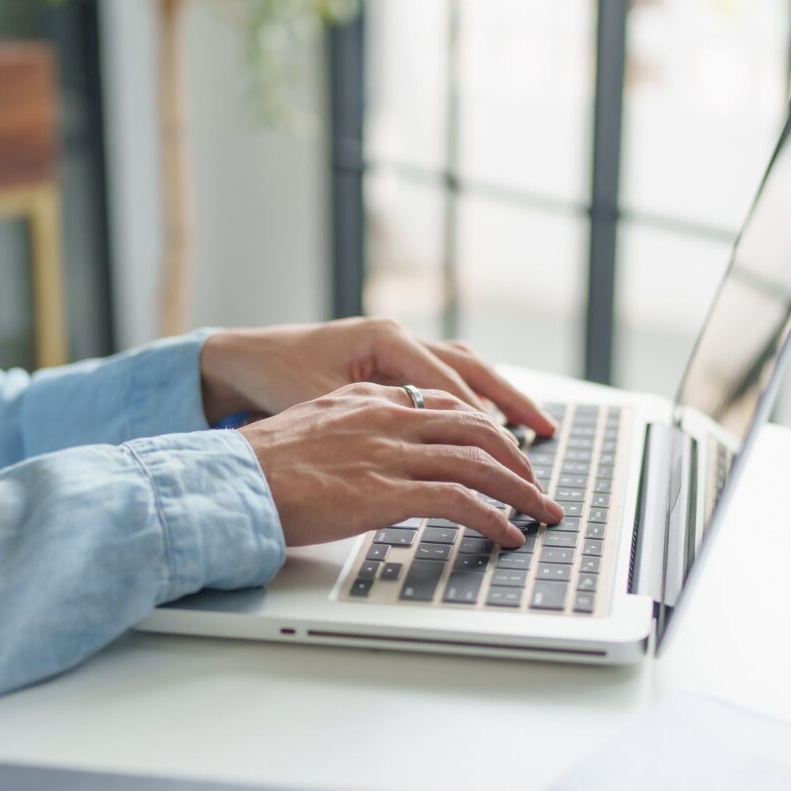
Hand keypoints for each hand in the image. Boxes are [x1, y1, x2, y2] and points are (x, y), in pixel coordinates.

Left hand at [200, 317, 555, 434]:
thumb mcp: (323, 403)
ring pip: (465, 368)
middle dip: (512, 402)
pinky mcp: (392, 361)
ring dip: (500, 396)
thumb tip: (427, 449)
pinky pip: (445, 376)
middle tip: (546, 434)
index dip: (484, 422)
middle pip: (473, 368)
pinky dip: (472, 396)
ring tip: (534, 426)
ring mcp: (398, 345)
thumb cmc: (277, 379)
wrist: (245, 359)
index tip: (510, 454)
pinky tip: (488, 420)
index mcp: (387, 340)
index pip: (452, 384)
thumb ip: (374, 421)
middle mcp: (399, 336)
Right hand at [238, 382, 563, 547]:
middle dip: (514, 454)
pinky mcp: (387, 491)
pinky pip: (460, 500)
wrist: (230, 481)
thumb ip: (347, 433)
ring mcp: (389, 452)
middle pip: (474, 426)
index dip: (482, 428)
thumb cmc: (257, 465)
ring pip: (478, 461)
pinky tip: (507, 533)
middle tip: (534, 479)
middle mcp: (386, 418)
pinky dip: (492, 517)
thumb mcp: (308, 429)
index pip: (443, 404)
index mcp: (368, 399)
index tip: (501, 447)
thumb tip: (362, 457)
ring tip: (540, 510)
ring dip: (519, 489)